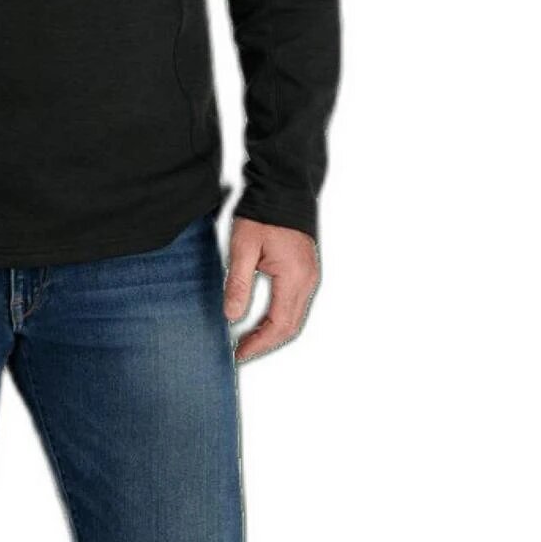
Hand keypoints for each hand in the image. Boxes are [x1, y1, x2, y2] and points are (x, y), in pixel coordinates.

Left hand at [223, 217, 320, 363]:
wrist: (284, 187)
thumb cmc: (264, 213)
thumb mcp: (243, 247)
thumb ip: (238, 282)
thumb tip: (231, 315)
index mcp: (294, 278)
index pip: (278, 324)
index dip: (258, 343)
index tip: (239, 353)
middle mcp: (307, 281)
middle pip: (289, 326)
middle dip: (265, 343)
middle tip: (240, 351)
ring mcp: (309, 276)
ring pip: (293, 317)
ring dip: (271, 332)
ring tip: (247, 339)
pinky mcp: (305, 270)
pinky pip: (294, 304)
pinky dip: (278, 318)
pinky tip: (260, 319)